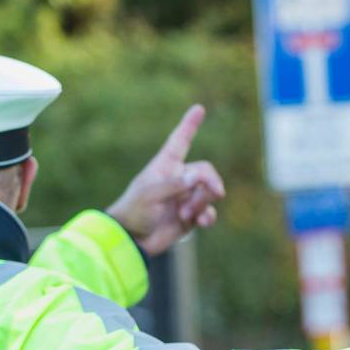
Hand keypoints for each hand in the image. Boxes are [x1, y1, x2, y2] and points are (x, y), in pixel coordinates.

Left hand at [107, 104, 225, 255]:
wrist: (133, 240)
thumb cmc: (135, 211)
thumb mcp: (150, 195)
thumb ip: (174, 184)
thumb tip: (197, 177)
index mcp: (165, 166)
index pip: (180, 141)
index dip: (189, 125)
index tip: (199, 109)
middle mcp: (178, 179)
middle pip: (205, 171)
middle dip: (211, 182)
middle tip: (216, 192)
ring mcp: (186, 197)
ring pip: (209, 193)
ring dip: (203, 202)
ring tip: (187, 214)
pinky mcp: (191, 216)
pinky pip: (209, 212)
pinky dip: (208, 217)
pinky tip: (201, 222)